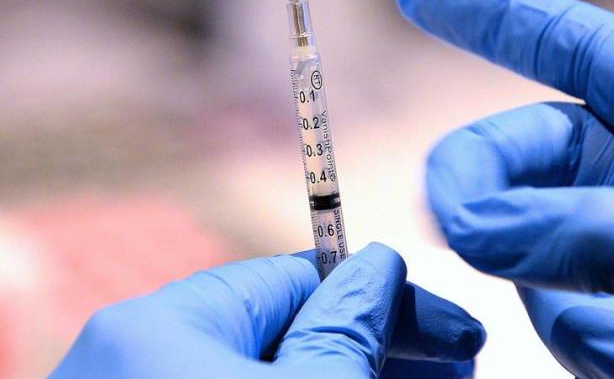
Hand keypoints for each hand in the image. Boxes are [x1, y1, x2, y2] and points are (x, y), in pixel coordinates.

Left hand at [51, 243, 484, 377]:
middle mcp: (139, 358)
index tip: (455, 327)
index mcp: (160, 327)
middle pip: (290, 329)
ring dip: (359, 371)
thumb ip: (348, 324)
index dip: (389, 299)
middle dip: (384, 344)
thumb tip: (382, 263)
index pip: (299, 279)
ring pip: (275, 369)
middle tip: (458, 365)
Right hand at [395, 0, 613, 377]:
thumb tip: (462, 223)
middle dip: (485, 177)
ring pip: (543, 249)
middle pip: (543, 156)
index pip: (586, 51)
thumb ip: (585, 231)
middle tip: (439, 215)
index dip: (498, 14)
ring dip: (556, 290)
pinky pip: (573, 322)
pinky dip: (589, 346)